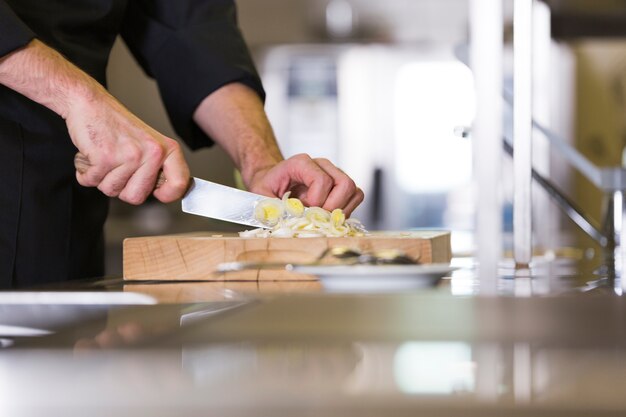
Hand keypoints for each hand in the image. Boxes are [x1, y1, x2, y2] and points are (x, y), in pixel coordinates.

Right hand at [66, 90, 189, 204]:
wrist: (91, 103)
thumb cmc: (117, 125)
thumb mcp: (149, 143)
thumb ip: (158, 167)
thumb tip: (166, 193)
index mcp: (167, 150)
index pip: (179, 184)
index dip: (167, 195)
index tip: (158, 194)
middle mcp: (153, 152)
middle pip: (137, 197)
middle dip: (121, 189)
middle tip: (117, 169)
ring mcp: (130, 155)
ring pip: (112, 191)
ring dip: (101, 179)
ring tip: (105, 158)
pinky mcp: (106, 157)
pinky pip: (92, 182)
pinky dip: (86, 174)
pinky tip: (92, 156)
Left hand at [246, 153, 363, 216]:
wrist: (272, 180)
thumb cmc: (267, 187)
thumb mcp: (262, 196)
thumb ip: (274, 209)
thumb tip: (291, 223)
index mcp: (301, 163)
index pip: (322, 181)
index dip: (316, 201)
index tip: (304, 210)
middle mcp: (322, 165)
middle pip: (345, 183)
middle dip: (333, 207)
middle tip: (318, 217)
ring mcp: (334, 173)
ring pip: (354, 190)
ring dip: (341, 210)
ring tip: (323, 217)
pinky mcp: (341, 185)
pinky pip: (356, 196)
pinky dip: (346, 210)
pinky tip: (330, 216)